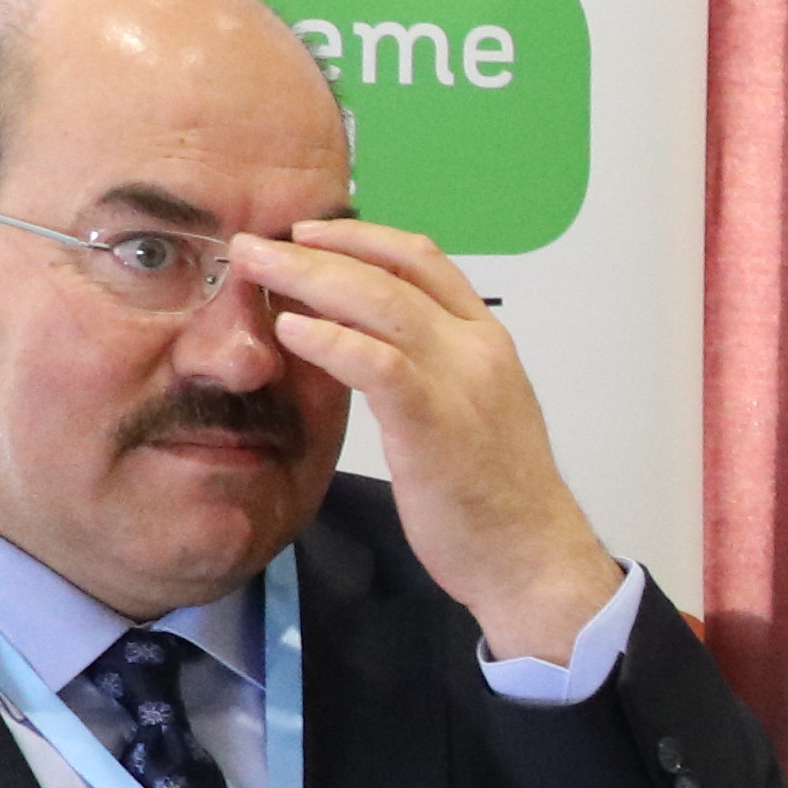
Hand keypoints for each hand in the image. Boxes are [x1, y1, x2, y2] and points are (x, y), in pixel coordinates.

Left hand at [231, 218, 626, 667]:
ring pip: (379, 303)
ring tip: (254, 269)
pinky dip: (330, 340)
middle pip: (390, 271)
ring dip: (308, 278)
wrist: (532, 556)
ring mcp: (459, 382)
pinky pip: (377, 365)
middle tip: (255, 242)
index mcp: (485, 341)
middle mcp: (477, 348)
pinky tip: (290, 330)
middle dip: (315, 248)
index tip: (307, 231)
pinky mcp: (435, 424)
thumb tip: (356, 339)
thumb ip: (423, 369)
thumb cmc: (494, 496)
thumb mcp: (467, 411)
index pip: (422, 260)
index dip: (360, 237)